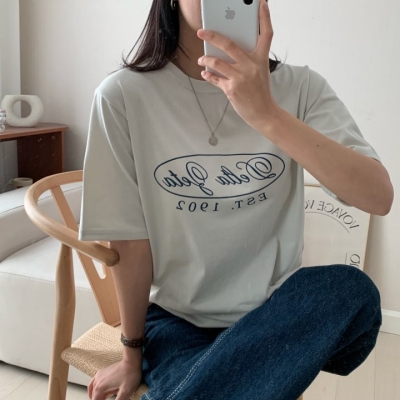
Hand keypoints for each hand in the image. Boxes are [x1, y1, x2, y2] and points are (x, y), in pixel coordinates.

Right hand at [88, 359, 141, 399]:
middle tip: (104, 399)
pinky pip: (94, 380)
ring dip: (93, 394)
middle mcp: (98, 381)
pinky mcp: (103, 371)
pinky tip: (98, 388)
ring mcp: (100, 375)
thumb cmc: (130, 375)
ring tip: (99, 398)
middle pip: (93, 395)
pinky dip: (94, 387)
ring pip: (91, 388)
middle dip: (98, 399)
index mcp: (101, 387)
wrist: (131, 361)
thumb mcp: (125, 392)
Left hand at [197, 0, 277, 131]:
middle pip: (229, 44)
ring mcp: (240, 77)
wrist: (263, 113)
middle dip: (212, 35)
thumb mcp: (260, 72)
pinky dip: (208, 75)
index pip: (266, 34)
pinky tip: (204, 73)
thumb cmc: (260, 92)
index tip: (261, 3)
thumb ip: (248, 60)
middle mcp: (251, 66)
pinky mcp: (231, 89)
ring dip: (206, 59)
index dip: (265, 17)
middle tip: (201, 31)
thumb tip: (226, 52)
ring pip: (216, 62)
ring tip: (202, 59)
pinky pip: (215, 78)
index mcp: (261, 59)